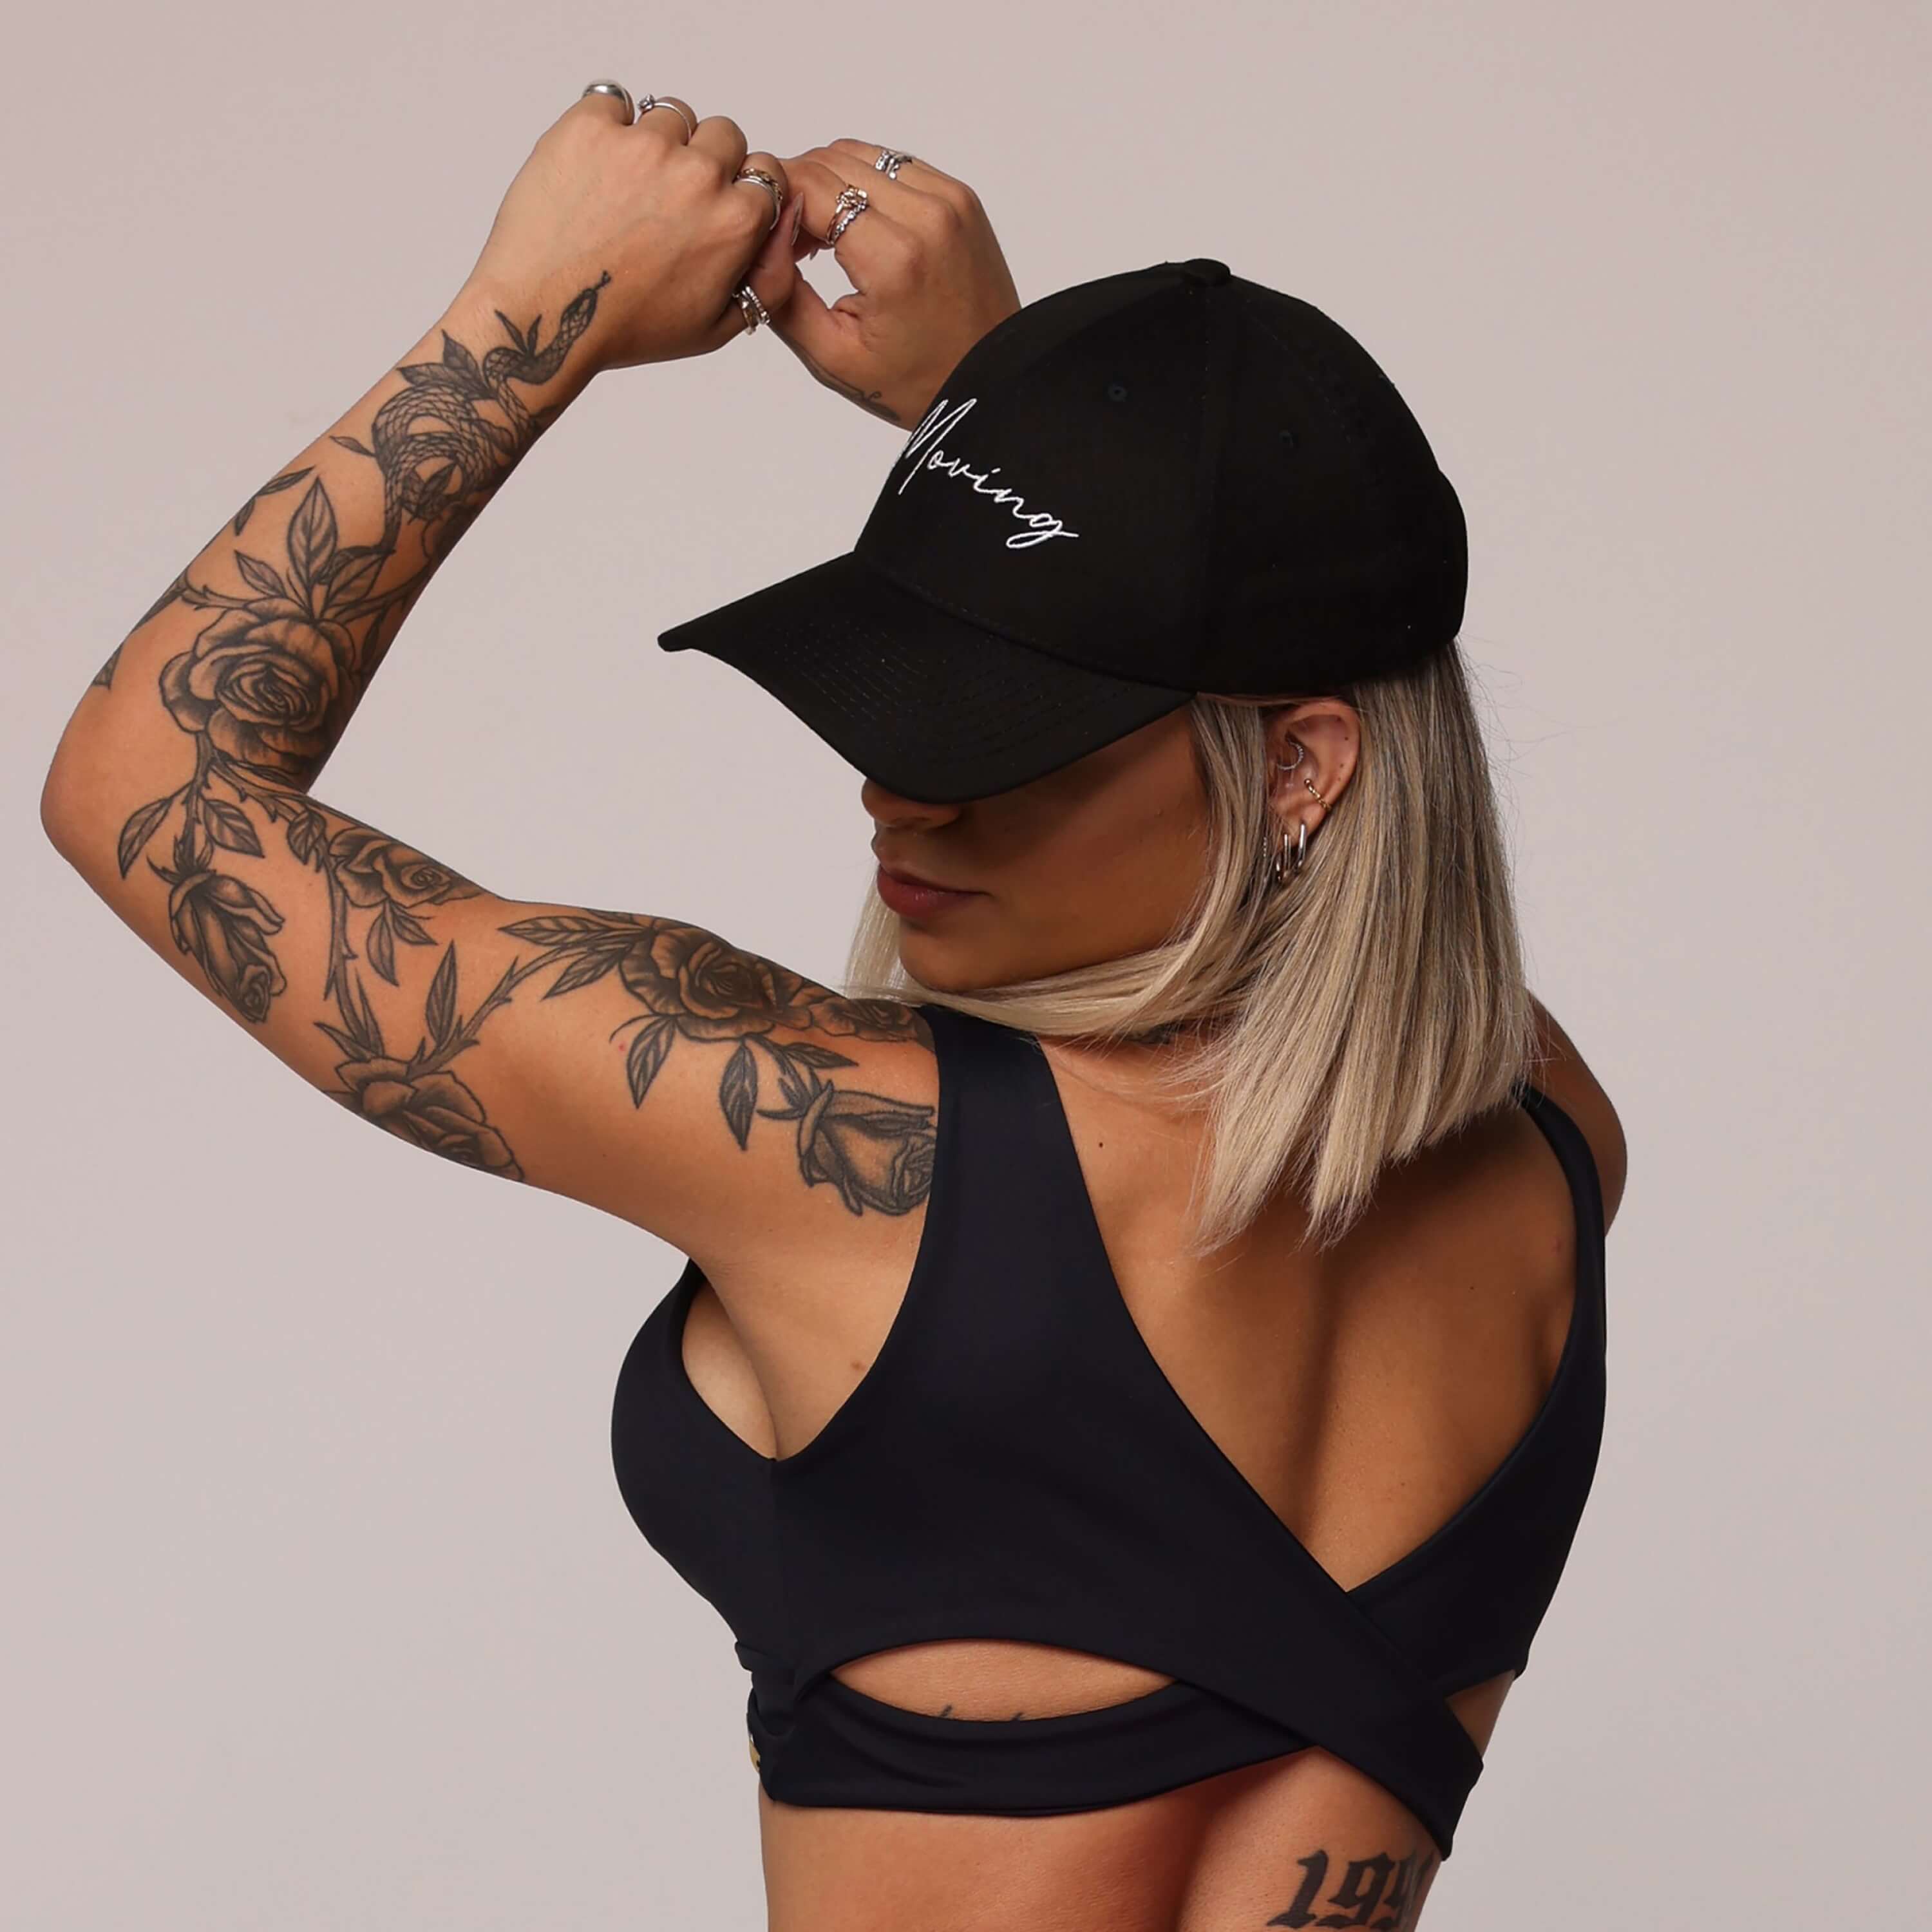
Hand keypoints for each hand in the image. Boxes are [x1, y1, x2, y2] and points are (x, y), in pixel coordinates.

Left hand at [454, 90, 798, 374]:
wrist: (545, 314)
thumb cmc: (626, 328)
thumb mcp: (715, 327)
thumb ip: (766, 279)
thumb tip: (784, 230)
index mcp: (736, 220)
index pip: (765, 172)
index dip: (741, 188)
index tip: (715, 204)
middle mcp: (697, 174)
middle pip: (723, 134)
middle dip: (704, 161)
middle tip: (668, 199)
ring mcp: (642, 144)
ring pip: (671, 115)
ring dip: (657, 142)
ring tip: (628, 186)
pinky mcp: (590, 127)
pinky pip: (613, 100)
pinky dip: (606, 127)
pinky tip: (595, 170)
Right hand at [760, 142, 1020, 427]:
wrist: (993, 382)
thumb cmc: (919, 382)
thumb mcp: (835, 358)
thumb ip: (784, 298)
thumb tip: (757, 244)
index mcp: (894, 258)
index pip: (811, 186)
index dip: (775, 200)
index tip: (764, 231)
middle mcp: (927, 215)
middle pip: (832, 161)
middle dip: (797, 191)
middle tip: (789, 241)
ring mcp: (949, 199)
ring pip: (861, 155)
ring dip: (828, 183)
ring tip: (821, 237)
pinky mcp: (961, 197)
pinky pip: (894, 166)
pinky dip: (865, 184)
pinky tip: (856, 229)